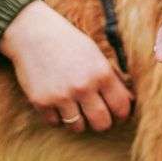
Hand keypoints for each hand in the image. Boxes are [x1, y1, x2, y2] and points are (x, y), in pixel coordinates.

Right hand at [0, 0, 133, 132]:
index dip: (121, 113)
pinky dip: (56, 116)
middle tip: (95, 113)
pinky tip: (55, 100)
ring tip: (73, 105)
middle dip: (101, 121)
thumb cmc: (68, 42)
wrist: (32, 33)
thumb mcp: (95, 55)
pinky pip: (55, 123)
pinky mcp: (41, 102)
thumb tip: (129, 102)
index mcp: (101, 73)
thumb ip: (111, 79)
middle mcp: (83, 86)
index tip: (117, 112)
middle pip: (102, 123)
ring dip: (77, 120)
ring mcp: (61, 96)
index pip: (121, 107)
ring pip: (78, 127)